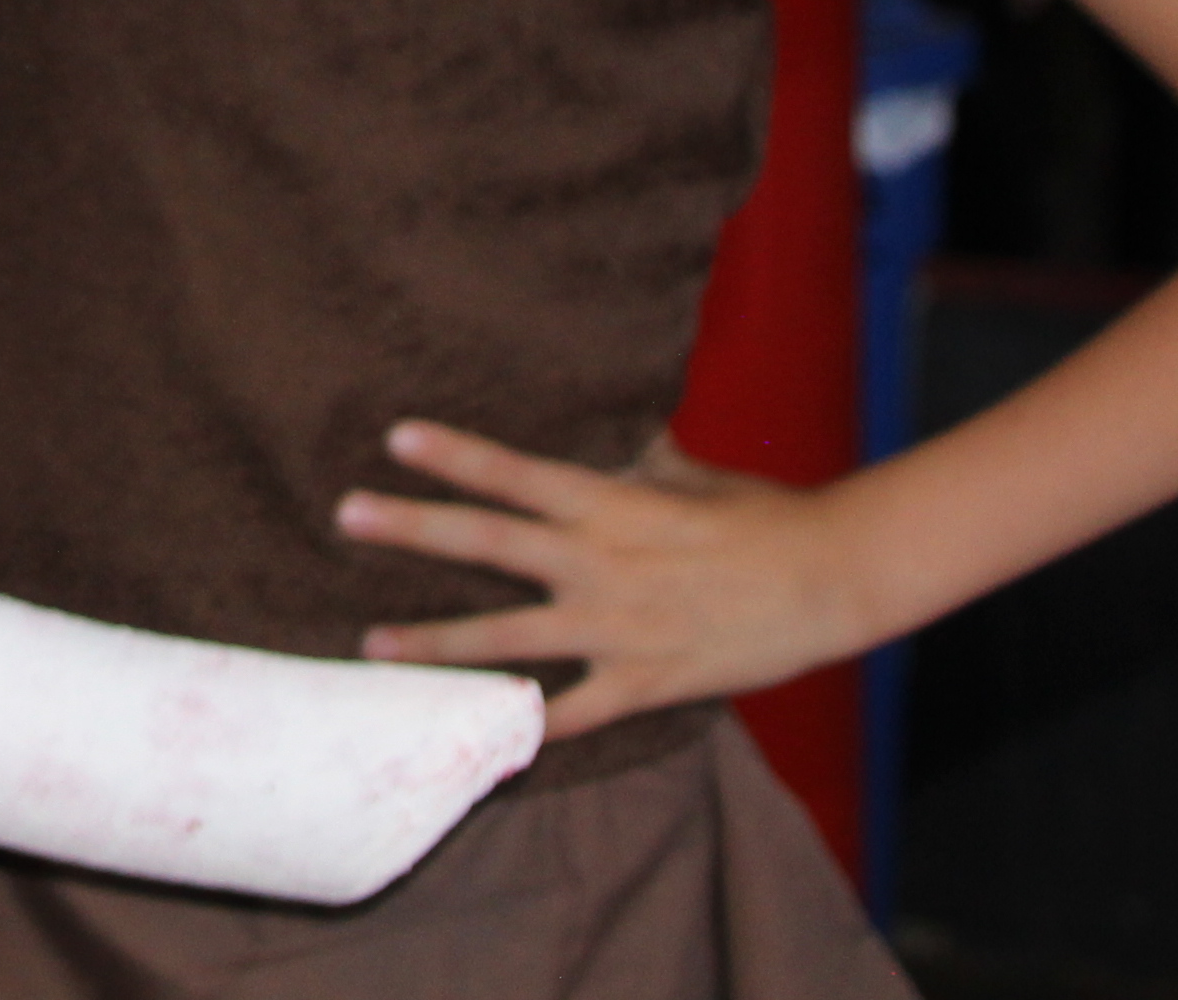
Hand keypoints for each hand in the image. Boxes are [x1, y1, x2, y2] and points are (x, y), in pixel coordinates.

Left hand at [336, 420, 879, 739]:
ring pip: (508, 637)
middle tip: (345, 513)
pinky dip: (528, 729)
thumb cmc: (763, 516)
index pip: (516, 473)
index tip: (394, 437)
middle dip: (412, 530)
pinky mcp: (646, 682)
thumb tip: (617, 441)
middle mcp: (601, 564)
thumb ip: (639, 464)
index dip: (455, 454)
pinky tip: (479, 742)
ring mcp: (618, 628)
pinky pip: (574, 714)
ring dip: (435, 643)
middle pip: (489, 543)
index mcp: (611, 505)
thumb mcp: (691, 475)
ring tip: (370, 645)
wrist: (832, 577)